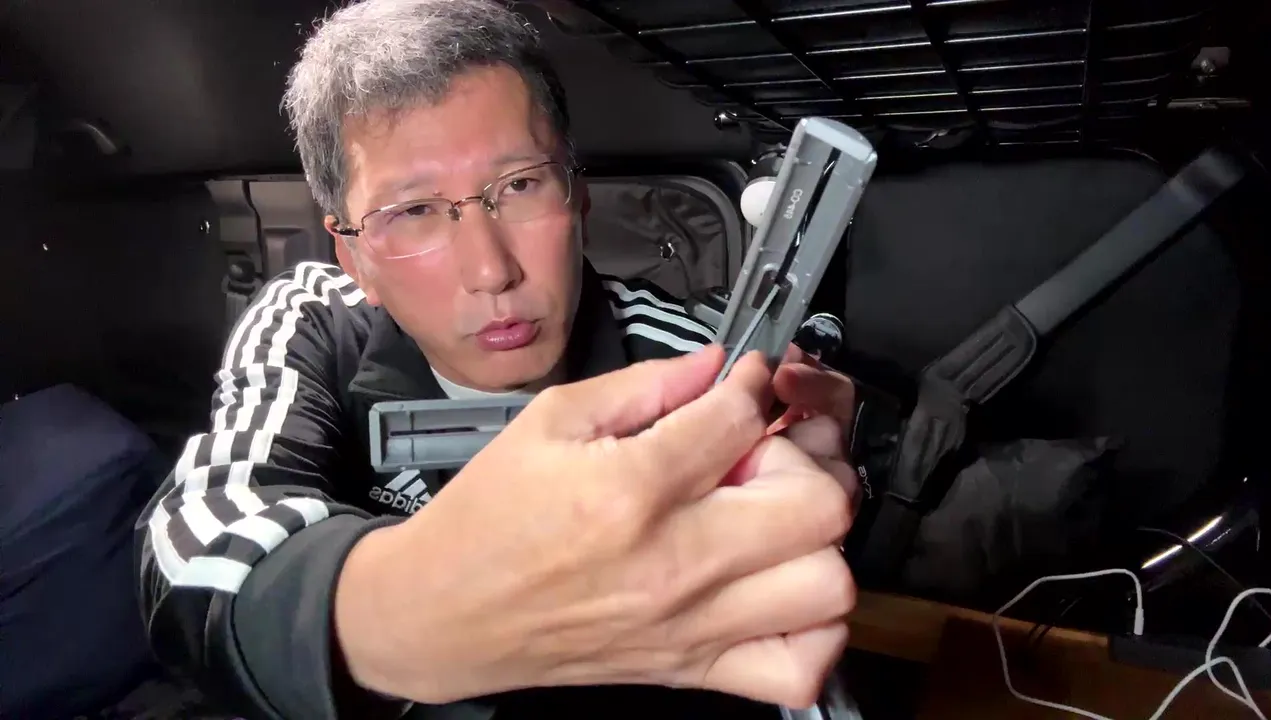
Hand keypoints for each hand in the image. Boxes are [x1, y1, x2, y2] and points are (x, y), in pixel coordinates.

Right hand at [334, 346, 855, 708]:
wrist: (441, 613)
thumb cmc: (486, 522)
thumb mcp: (549, 421)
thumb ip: (644, 384)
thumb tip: (715, 365)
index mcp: (632, 489)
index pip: (745, 416)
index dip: (755, 381)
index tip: (745, 382)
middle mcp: (674, 562)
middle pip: (819, 503)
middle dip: (809, 458)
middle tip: (770, 451)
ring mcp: (691, 625)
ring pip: (829, 584)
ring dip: (819, 539)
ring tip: (775, 517)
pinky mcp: (693, 670)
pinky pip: (801, 667)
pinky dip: (815, 627)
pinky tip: (782, 585)